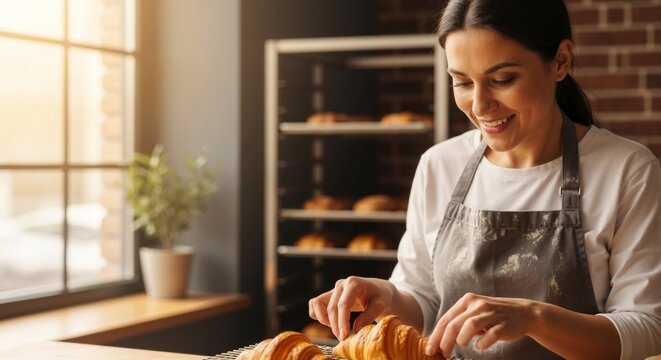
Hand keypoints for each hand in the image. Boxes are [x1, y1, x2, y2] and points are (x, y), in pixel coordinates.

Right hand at [308, 276, 394, 339]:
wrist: (378, 289)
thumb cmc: (381, 296)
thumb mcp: (380, 305)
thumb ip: (368, 316)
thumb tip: (355, 330)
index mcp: (353, 283)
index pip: (343, 304)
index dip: (342, 321)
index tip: (344, 336)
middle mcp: (341, 284)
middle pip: (332, 308)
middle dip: (336, 326)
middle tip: (344, 338)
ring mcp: (333, 289)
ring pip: (318, 304)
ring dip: (324, 320)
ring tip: (337, 329)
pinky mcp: (329, 294)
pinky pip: (315, 303)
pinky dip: (318, 314)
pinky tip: (330, 322)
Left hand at [425, 293, 540, 356]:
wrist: (523, 312)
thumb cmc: (493, 315)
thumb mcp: (474, 312)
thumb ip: (459, 321)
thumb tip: (439, 340)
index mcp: (467, 300)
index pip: (446, 319)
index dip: (436, 335)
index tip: (430, 350)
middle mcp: (477, 304)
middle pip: (454, 324)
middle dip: (444, 341)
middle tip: (442, 353)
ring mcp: (491, 313)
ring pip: (470, 326)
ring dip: (462, 339)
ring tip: (462, 345)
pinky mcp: (504, 324)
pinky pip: (490, 335)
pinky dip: (483, 343)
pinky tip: (480, 346)